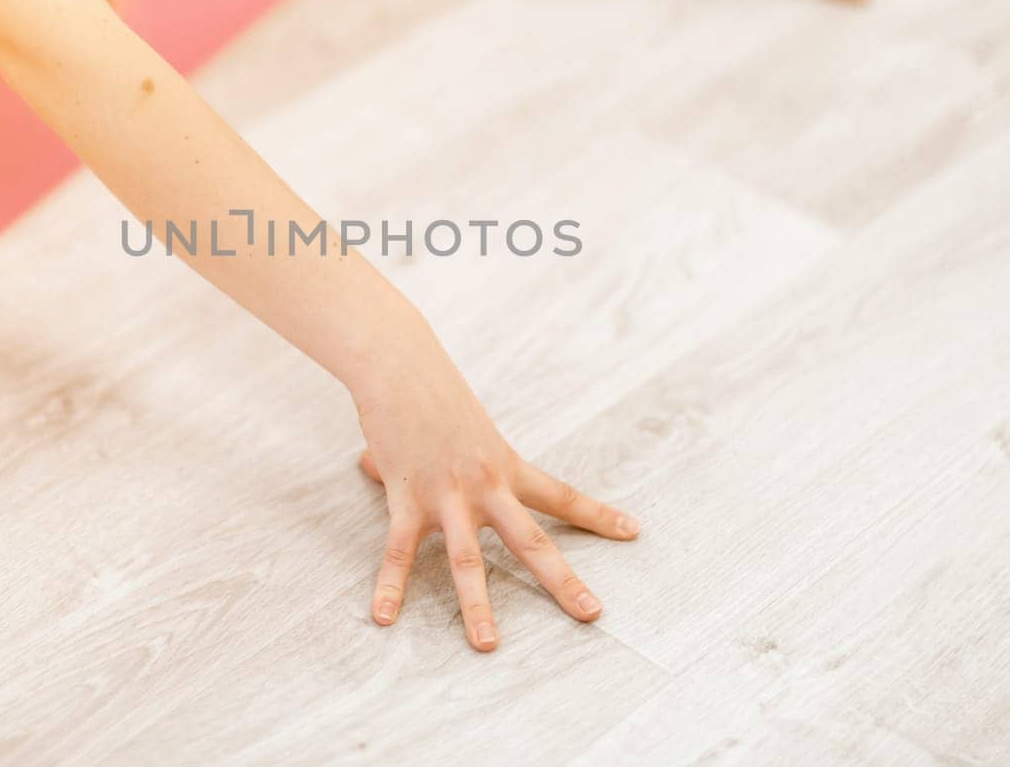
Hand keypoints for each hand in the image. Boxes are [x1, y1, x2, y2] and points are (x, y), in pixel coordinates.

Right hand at [351, 337, 638, 652]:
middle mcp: (486, 485)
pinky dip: (390, 585)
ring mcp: (447, 494)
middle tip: (591, 613)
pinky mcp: (407, 496)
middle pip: (531, 541)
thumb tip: (375, 466)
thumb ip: (428, 457)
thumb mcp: (454, 424)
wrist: (399, 364)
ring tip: (486, 645)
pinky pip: (400, 550)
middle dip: (562, 581)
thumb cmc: (428, 389)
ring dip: (477, 605)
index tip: (634, 531)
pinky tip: (384, 616)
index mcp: (506, 465)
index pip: (561, 495)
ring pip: (467, 560)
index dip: (598, 516)